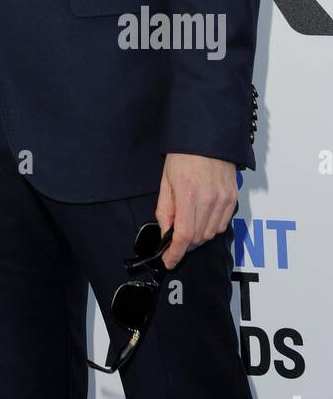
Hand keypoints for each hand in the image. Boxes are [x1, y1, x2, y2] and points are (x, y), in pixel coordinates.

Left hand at [155, 152, 237, 268]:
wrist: (207, 137)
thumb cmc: (183, 155)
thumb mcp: (166, 180)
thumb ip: (165, 209)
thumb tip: (166, 232)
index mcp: (188, 194)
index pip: (183, 235)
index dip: (175, 253)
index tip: (169, 261)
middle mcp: (209, 199)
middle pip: (198, 237)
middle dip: (184, 244)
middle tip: (174, 241)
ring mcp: (223, 199)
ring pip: (211, 233)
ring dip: (198, 237)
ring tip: (188, 228)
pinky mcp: (233, 198)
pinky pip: (223, 224)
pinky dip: (212, 227)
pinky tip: (203, 219)